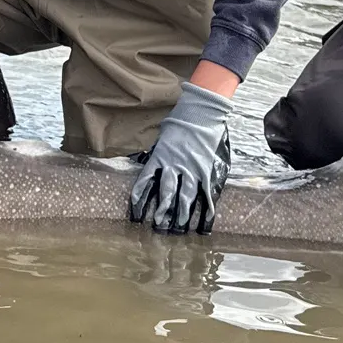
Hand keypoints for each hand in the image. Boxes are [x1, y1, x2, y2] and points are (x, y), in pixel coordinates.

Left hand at [129, 81, 232, 233]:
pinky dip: (207, 210)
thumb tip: (147, 164)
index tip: (136, 216)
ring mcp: (192, 169)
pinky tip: (205, 224)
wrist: (201, 113)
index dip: (139, 200)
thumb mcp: (162, 137)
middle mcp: (174, 166)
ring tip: (179, 229)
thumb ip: (155, 153)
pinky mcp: (207, 171)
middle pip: (166, 194)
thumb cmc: (180, 123)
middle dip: (162, 212)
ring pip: (185, 197)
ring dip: (182, 215)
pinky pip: (206, 193)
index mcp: (159, 158)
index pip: (145, 182)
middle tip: (158, 227)